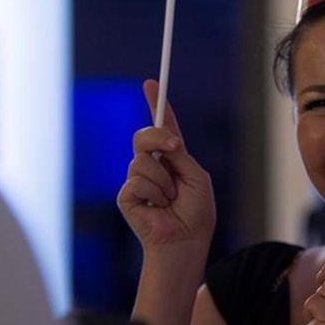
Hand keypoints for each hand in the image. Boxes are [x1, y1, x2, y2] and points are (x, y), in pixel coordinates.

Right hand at [117, 80, 215, 251]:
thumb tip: (163, 141)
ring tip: (171, 199)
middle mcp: (153, 166)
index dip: (155, 105)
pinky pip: (137, 181)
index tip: (151, 83)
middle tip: (174, 148)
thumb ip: (180, 155)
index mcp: (172, 158)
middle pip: (144, 135)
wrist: (186, 241)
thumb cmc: (196, 213)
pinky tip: (159, 207)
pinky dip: (155, 193)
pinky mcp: (127, 196)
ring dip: (164, 180)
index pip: (162, 127)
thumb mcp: (196, 176)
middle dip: (157, 136)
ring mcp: (138, 180)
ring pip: (142, 160)